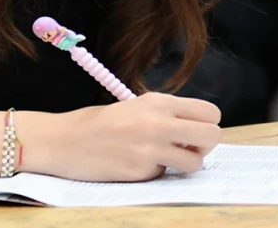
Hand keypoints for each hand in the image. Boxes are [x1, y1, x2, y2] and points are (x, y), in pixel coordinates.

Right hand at [25, 93, 221, 181]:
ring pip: (196, 163)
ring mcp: (150, 149)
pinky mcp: (140, 171)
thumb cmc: (102, 123)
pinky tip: (136, 164)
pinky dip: (155, 173)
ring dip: (185, 165)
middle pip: (212, 136)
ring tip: (164, 160)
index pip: (210, 112)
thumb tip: (198, 130)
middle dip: (205, 146)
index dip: (207, 124)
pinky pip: (165, 175)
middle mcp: (159, 122)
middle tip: (188, 149)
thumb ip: (168, 115)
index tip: (193, 132)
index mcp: (160, 102)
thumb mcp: (138, 106)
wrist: (65, 140)